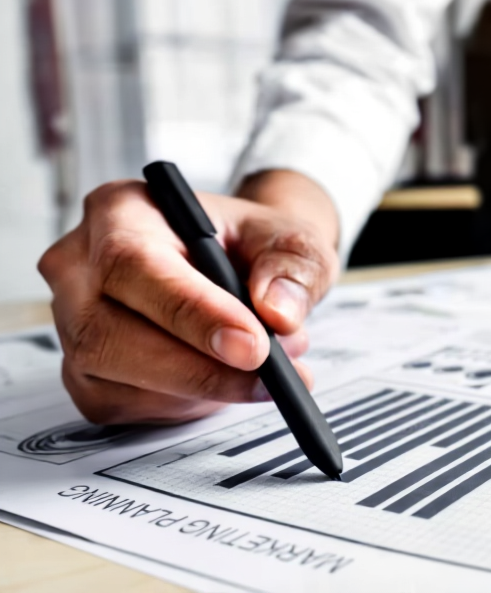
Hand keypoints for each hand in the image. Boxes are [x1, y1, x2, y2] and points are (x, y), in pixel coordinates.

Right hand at [38, 171, 339, 424]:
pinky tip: (223, 381)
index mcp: (120, 211)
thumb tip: (278, 313)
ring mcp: (72, 323)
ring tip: (262, 371)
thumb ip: (293, 267)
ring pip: (115, 378)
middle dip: (198, 369)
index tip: (251, 346)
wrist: (244, 263)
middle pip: (109, 333)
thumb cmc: (253, 243)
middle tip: (269, 377)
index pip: (133, 264)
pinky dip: (183, 404)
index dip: (192, 312)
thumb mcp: (292, 236)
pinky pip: (123, 404)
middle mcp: (80, 266)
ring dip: (199, 389)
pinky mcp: (84, 372)